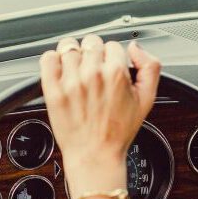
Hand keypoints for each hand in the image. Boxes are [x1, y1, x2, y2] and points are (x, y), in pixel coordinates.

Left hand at [40, 35, 160, 198]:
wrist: (95, 155)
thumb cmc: (118, 132)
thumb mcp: (147, 99)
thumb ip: (150, 67)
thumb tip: (135, 47)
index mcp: (116, 73)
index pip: (113, 45)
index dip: (112, 57)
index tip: (109, 70)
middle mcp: (92, 74)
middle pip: (91, 43)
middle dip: (94, 55)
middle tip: (93, 73)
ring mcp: (70, 81)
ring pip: (69, 47)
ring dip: (73, 57)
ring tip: (77, 73)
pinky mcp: (52, 90)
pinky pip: (48, 58)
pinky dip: (52, 60)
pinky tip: (60, 72)